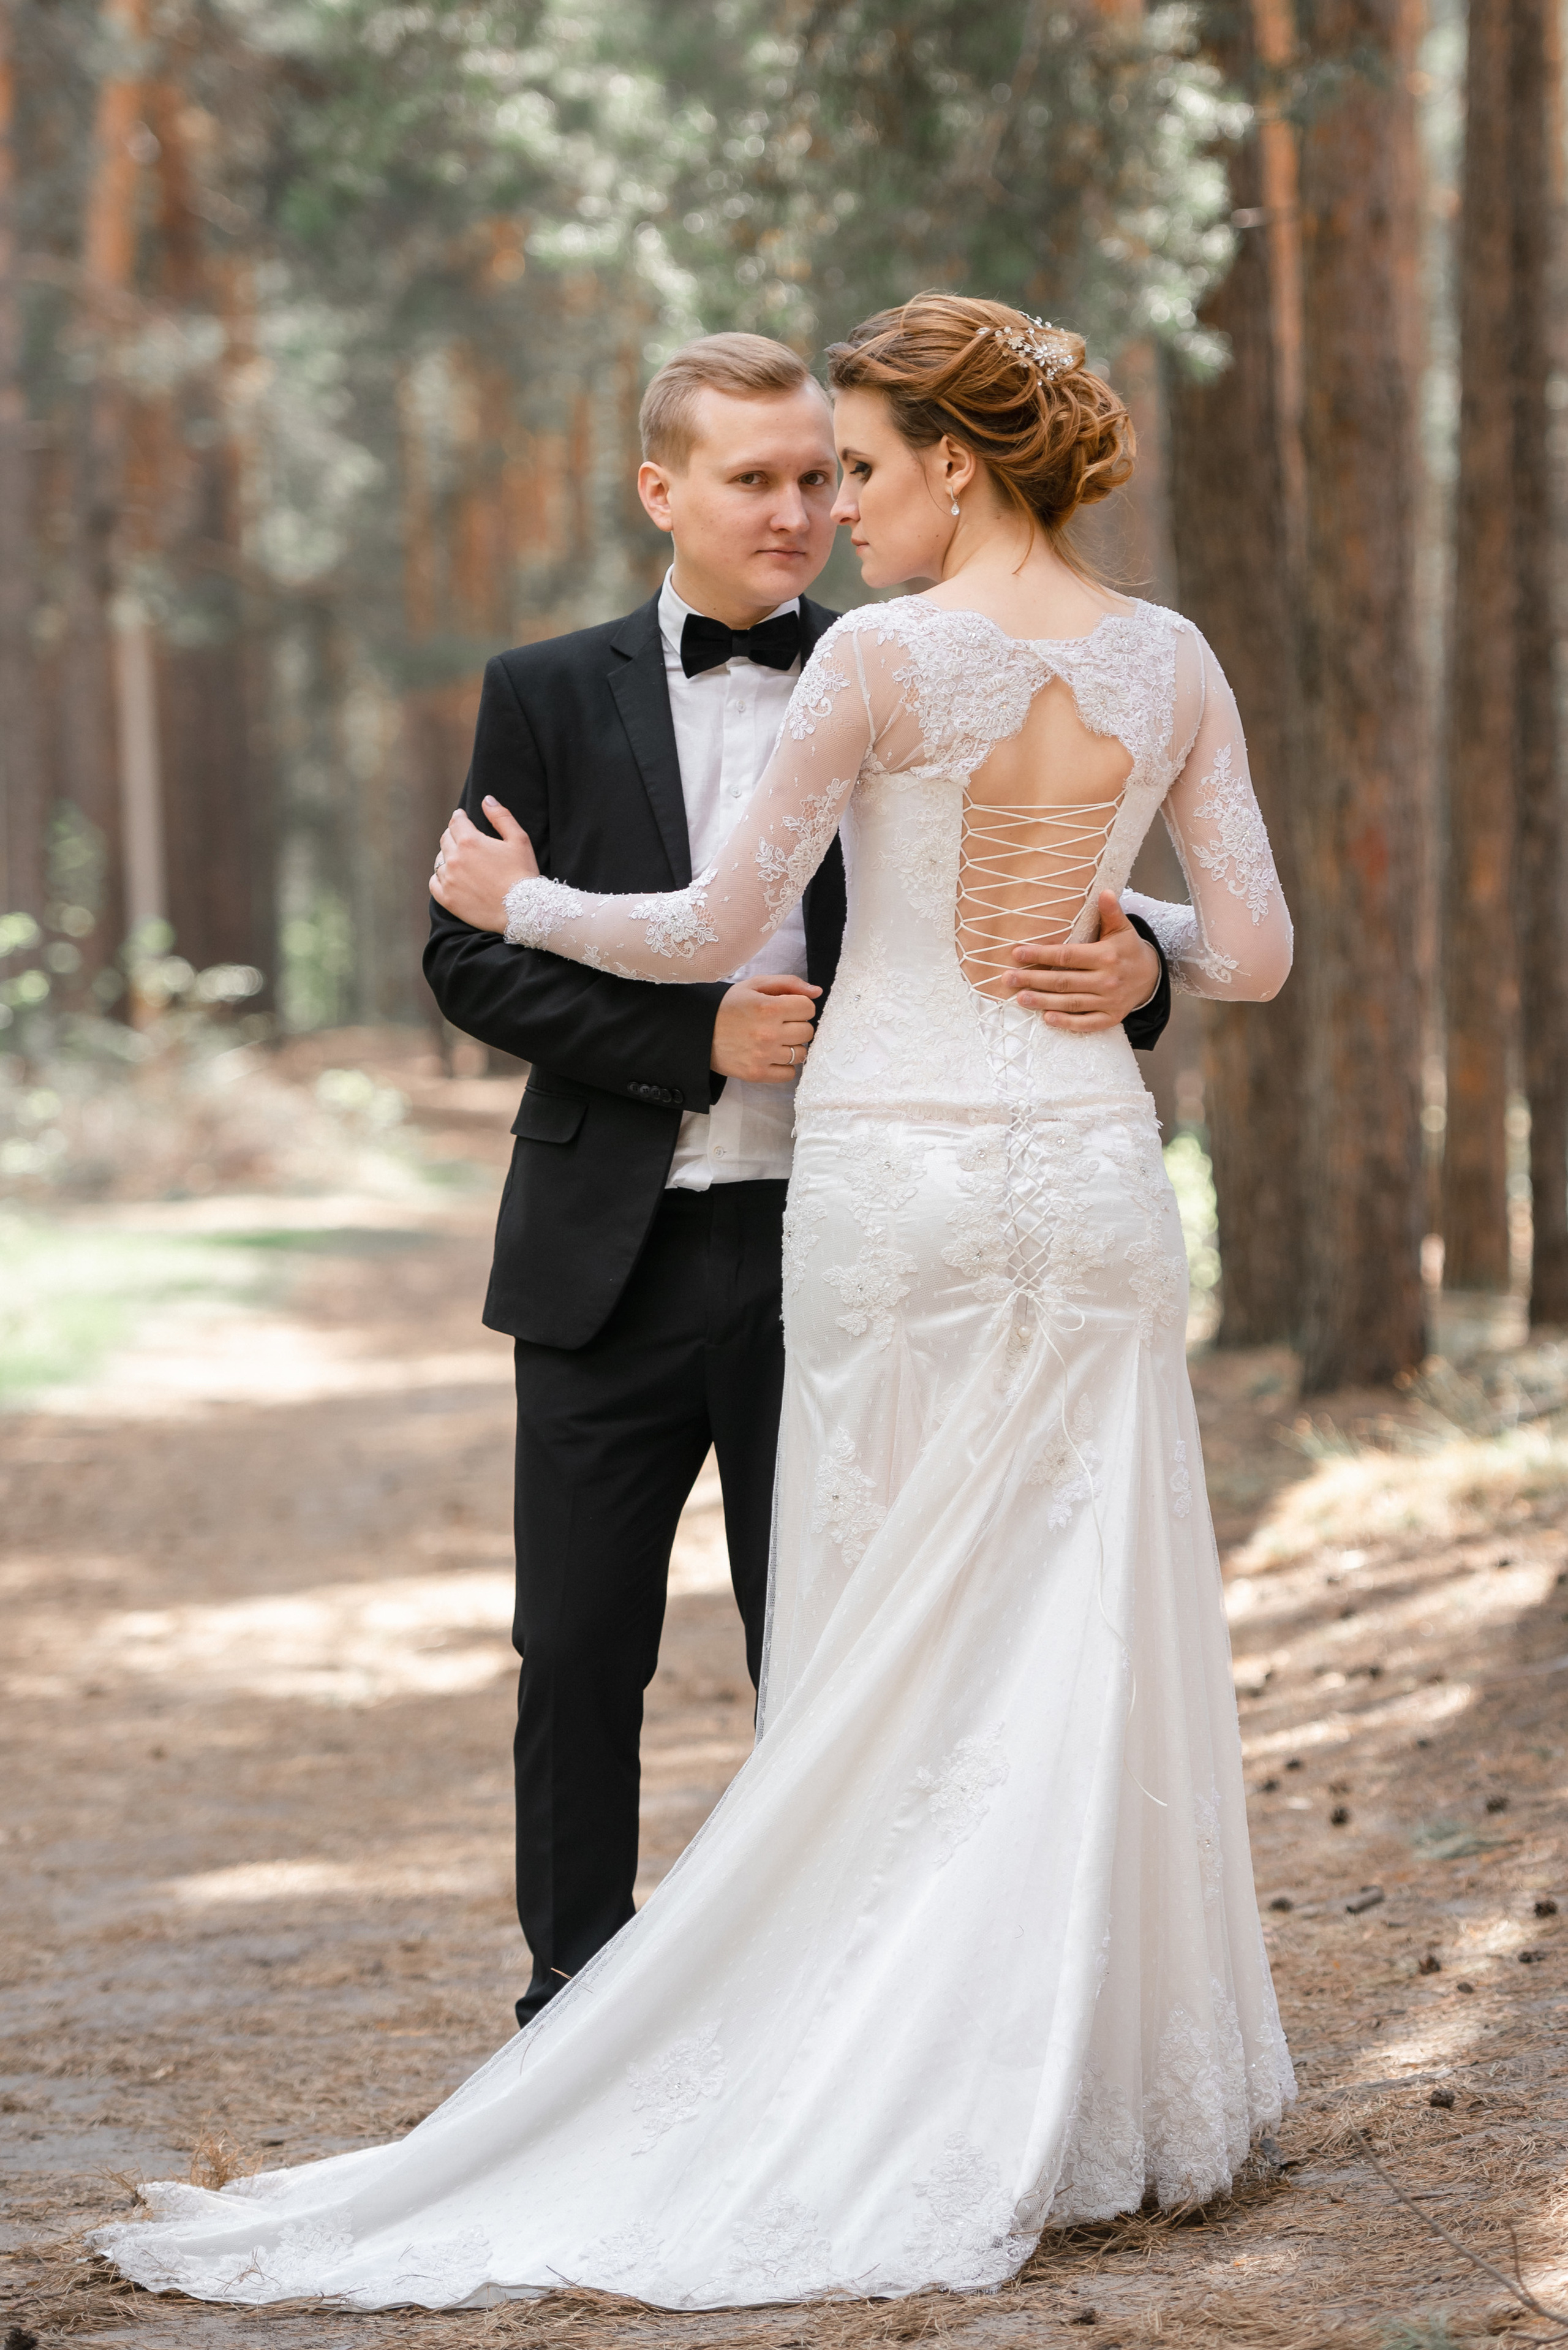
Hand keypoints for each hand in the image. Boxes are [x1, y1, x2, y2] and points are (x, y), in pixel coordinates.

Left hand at [429, 796, 538, 933]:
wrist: (522, 910)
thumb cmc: (523, 874)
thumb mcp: (519, 839)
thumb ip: (501, 817)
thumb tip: (486, 799)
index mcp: (470, 841)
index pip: (456, 822)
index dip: (459, 817)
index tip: (462, 817)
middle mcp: (454, 859)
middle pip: (445, 839)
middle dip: (453, 835)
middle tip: (462, 838)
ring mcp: (449, 880)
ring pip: (439, 861)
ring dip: (447, 856)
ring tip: (458, 860)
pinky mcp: (448, 899)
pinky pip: (434, 882)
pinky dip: (439, 877)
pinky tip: (449, 877)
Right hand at [711, 972, 821, 1081]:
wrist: (699, 1032)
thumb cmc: (728, 1007)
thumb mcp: (754, 985)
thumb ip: (788, 983)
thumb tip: (817, 992)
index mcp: (769, 1007)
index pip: (808, 1008)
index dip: (799, 1007)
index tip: (787, 1009)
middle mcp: (769, 1033)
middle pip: (807, 1031)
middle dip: (797, 1026)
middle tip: (780, 1025)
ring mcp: (763, 1055)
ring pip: (801, 1054)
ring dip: (792, 1047)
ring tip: (776, 1041)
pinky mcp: (757, 1073)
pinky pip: (789, 1074)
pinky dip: (784, 1066)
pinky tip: (772, 1056)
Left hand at [999, 891, 1160, 1030]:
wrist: (1151, 977)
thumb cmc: (1128, 949)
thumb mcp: (1122, 929)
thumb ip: (1111, 912)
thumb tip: (1104, 892)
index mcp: (1106, 956)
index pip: (1067, 956)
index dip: (1041, 954)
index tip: (1017, 953)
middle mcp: (1107, 980)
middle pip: (1063, 981)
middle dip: (1033, 980)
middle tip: (1007, 979)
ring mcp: (1109, 1001)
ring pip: (1071, 1003)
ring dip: (1043, 1002)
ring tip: (1020, 998)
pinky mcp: (1111, 1018)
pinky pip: (1086, 1023)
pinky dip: (1067, 1022)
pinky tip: (1047, 1018)